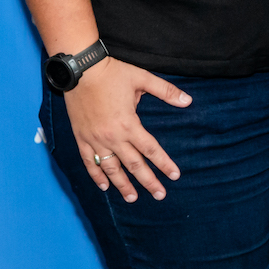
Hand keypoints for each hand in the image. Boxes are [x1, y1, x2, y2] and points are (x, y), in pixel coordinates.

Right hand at [65, 56, 191, 202]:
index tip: (175, 176)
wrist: (80, 70)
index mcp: (128, 124)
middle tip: (160, 195)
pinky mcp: (81, 138)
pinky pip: (89, 162)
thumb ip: (166, 91)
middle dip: (148, 181)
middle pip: (133, 164)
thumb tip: (188, 101)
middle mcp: (112, 136)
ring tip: (133, 198)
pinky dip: (97, 176)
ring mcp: (95, 139)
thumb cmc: (113, 73)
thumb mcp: (143, 79)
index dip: (164, 163)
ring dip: (122, 185)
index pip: (151, 149)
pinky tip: (104, 187)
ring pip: (110, 168)